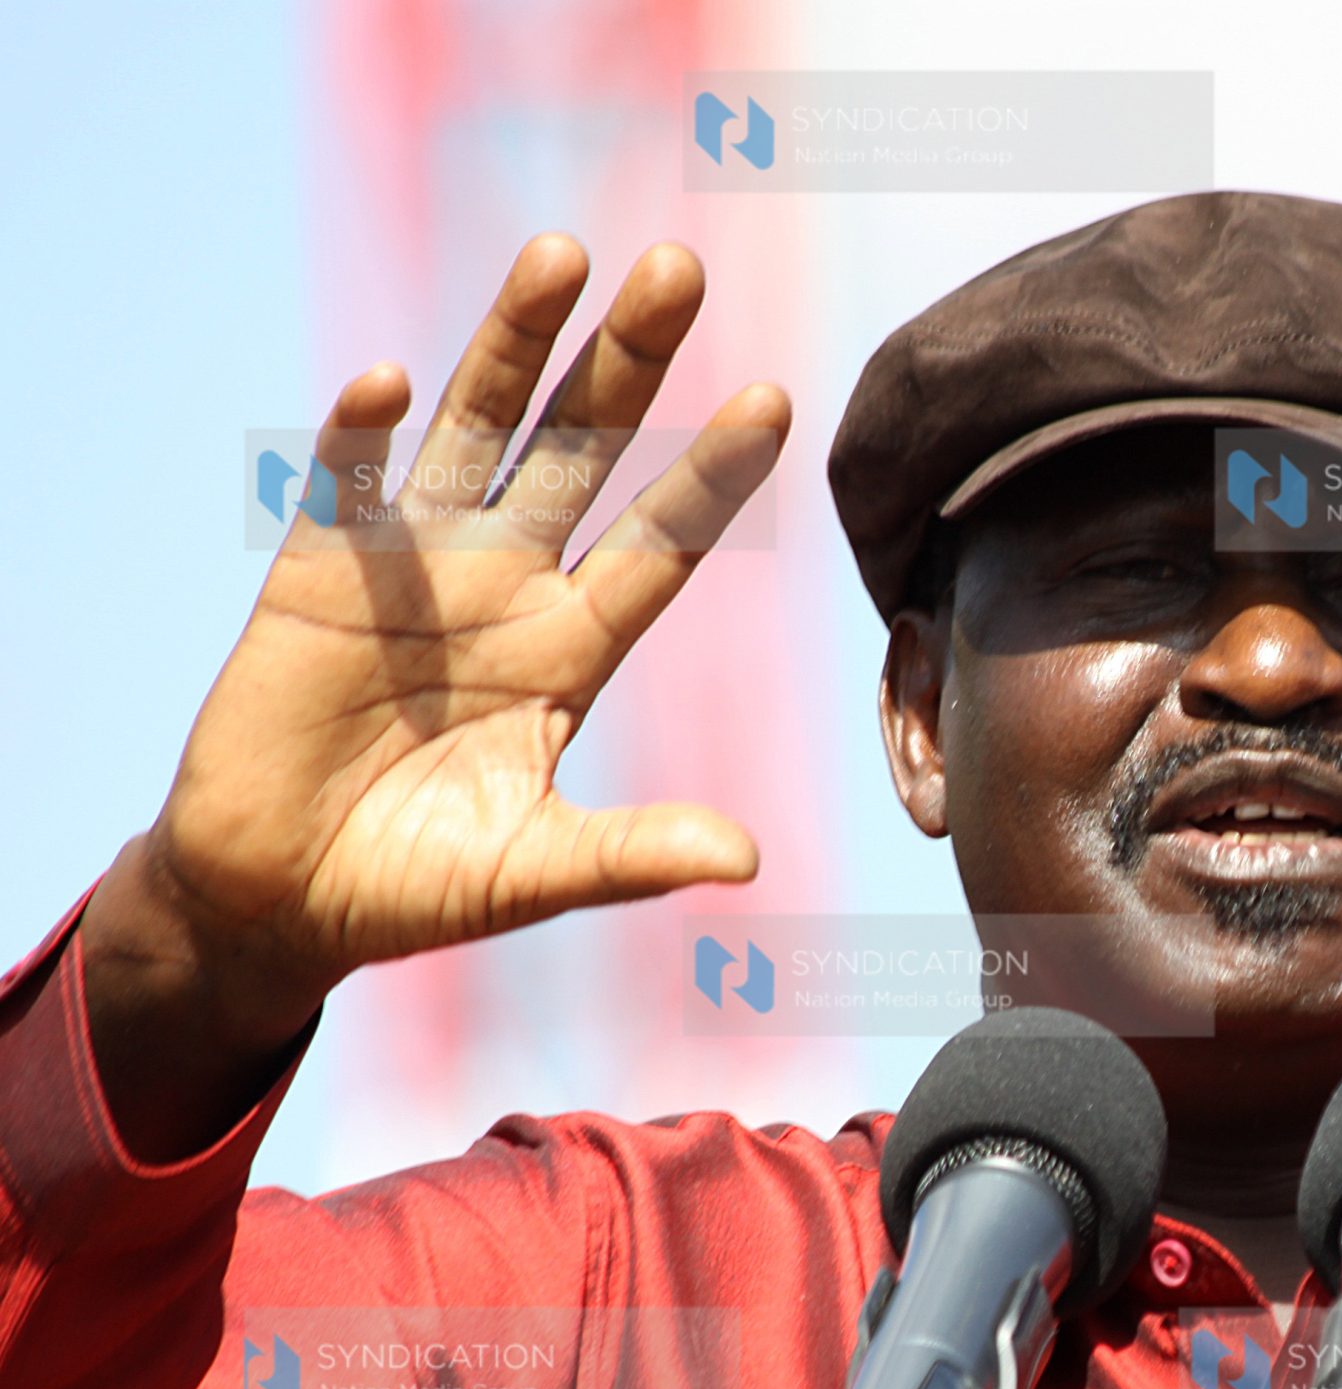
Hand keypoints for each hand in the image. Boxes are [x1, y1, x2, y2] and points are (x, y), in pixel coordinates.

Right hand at [79, 235, 788, 1148]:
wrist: (282, 899)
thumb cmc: (417, 883)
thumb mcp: (535, 868)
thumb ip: (632, 853)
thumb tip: (745, 858)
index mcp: (572, 648)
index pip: (661, 541)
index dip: (713, 474)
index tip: (777, 398)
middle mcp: (506, 586)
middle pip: (581, 453)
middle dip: (629, 364)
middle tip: (682, 268)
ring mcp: (414, 570)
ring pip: (474, 432)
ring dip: (512, 346)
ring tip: (561, 253)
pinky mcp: (316, 578)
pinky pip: (343, 490)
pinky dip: (358, 437)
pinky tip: (383, 381)